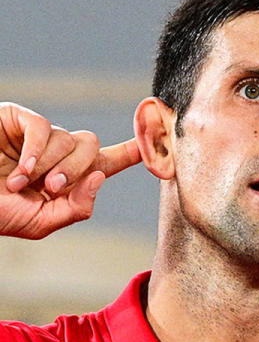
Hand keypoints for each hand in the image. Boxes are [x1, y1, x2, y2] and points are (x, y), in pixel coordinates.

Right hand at [0, 102, 140, 238]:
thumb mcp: (41, 222)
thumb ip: (77, 208)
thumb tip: (101, 177)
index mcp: (68, 177)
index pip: (109, 160)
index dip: (134, 150)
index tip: (158, 139)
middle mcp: (58, 152)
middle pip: (93, 148)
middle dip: (77, 170)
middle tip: (51, 187)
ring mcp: (37, 135)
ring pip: (70, 139)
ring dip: (49, 166)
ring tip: (20, 183)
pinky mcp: (16, 119)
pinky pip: (43, 128)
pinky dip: (35, 152)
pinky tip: (19, 170)